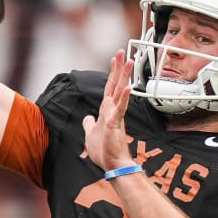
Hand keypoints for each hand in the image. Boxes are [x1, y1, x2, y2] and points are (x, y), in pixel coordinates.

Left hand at [82, 50, 134, 170]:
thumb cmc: (104, 151)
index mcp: (107, 111)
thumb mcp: (91, 134)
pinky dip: (123, 97)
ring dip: (124, 76)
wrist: (112, 165)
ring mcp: (115, 115)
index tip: (114, 59)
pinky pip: (120, 108)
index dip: (111, 73)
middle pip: (115, 84)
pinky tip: (127, 87)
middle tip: (123, 52)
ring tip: (130, 62)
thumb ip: (89, 124)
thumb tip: (87, 118)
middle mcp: (112, 110)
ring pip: (120, 91)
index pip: (109, 88)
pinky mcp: (116, 123)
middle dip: (119, 68)